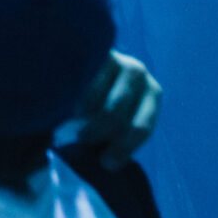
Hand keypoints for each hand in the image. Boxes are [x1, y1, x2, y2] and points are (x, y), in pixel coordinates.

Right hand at [73, 50, 161, 170]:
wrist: (87, 62)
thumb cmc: (107, 102)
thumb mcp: (122, 119)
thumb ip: (119, 136)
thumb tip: (104, 164)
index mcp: (152, 94)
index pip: (141, 128)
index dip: (122, 149)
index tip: (105, 163)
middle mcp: (139, 73)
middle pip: (114, 115)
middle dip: (96, 133)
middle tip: (80, 139)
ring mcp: (116, 58)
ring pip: (92, 102)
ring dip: (79, 117)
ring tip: (70, 120)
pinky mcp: (91, 52)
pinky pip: (77, 85)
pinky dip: (69, 100)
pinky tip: (64, 102)